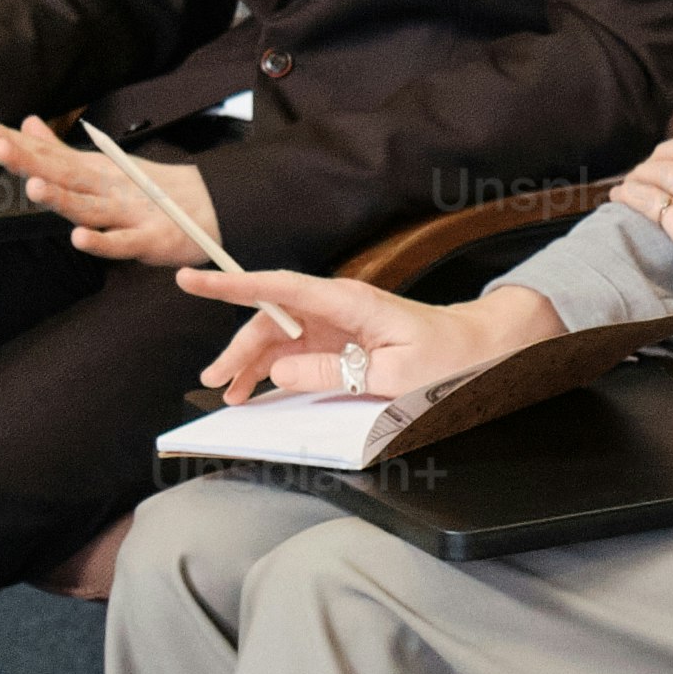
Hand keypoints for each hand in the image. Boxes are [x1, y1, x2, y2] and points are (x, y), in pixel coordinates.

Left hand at [0, 116, 221, 267]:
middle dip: (28, 160)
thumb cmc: (150, 190)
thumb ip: (58, 150)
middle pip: (61, 173)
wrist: (213, 206)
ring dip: (62, 198)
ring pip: (88, 206)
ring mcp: (127, 213)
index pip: (44, 153)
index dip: (11, 141)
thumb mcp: (101, 167)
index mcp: (92, 171)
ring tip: (35, 188)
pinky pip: (122, 243)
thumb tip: (27, 124)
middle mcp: (105, 187)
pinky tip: (81, 238)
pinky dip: (102, 242)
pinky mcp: (150, 240)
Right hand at [182, 272, 557, 407]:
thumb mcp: (394, 378)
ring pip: (277, 337)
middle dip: (237, 348)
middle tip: (214, 380)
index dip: (232, 285)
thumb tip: (283, 372)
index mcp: (348, 303)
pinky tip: (255, 389)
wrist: (480, 349)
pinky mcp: (339, 340)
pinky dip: (272, 370)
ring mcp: (335, 323)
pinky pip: (295, 351)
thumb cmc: (446, 359)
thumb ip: (335, 373)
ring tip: (230, 393)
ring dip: (250, 363)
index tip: (193, 279)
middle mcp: (336, 306)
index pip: (279, 288)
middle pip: (270, 319)